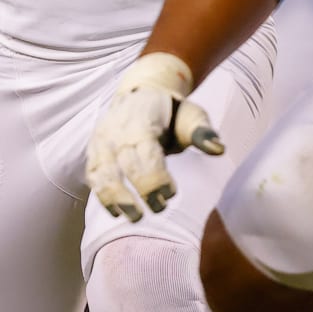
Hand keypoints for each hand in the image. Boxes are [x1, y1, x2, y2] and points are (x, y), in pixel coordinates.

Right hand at [85, 53, 223, 221]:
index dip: (155, 175)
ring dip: (114, 198)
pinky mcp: (93, 151)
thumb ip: (203, 132)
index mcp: (140, 120)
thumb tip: (219, 149)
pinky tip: (117, 212)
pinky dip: (102, 195)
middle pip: (122, 164)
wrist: (140, 93)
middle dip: (139, 189)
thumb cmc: (171, 111)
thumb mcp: (192, 114)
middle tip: (159, 209)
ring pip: (101, 172)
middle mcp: (116, 130)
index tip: (172, 193)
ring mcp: (101, 141)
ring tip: (134, 217)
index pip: (145, 150)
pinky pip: (93, 176)